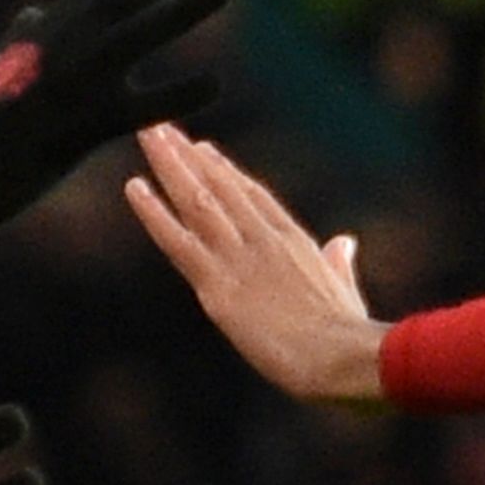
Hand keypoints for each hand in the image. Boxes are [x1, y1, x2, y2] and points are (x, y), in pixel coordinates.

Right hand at [0, 0, 229, 262]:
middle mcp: (55, 47)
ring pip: (136, 36)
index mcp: (39, 36)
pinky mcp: (75, 128)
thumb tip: (33, 14)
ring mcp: (67, 84)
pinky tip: (216, 84)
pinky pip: (138, 109)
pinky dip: (176, 95)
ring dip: (181, 8)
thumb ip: (19, 41)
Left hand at [123, 124, 383, 404]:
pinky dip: (153, 212)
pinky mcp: (218, 286)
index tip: (204, 150)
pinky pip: (178, 241)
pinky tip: (134, 186)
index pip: (254, 196)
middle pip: (220, 186)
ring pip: (196, 200)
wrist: (343, 358)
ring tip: (147, 133)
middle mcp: (263, 240)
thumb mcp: (347, 290)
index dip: (226, 172)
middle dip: (188, 156)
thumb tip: (344, 242)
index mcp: (295, 242)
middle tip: (160, 127)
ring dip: (170, 164)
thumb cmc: (350, 338)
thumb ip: (339, 262)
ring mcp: (239, 259)